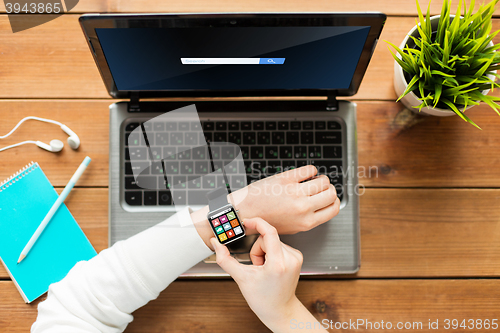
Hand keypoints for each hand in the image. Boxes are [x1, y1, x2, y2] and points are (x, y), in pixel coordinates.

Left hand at [191, 165, 339, 250]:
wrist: (245, 212)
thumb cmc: (266, 220)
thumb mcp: (292, 226)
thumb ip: (309, 218)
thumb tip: (322, 205)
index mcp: (307, 222)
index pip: (334, 208)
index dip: (334, 201)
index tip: (329, 198)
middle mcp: (303, 207)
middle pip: (332, 193)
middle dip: (329, 189)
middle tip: (321, 188)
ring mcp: (295, 192)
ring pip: (324, 180)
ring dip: (321, 178)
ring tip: (313, 180)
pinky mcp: (286, 179)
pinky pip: (310, 169)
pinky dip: (310, 170)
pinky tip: (305, 173)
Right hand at [211, 217, 326, 332]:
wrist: (279, 310)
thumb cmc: (263, 299)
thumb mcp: (241, 278)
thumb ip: (225, 259)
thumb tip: (216, 243)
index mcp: (278, 264)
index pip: (269, 232)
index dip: (256, 223)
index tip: (246, 222)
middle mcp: (291, 258)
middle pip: (267, 238)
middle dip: (257, 249)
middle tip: (256, 266)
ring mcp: (295, 257)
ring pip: (272, 240)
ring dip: (264, 251)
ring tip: (264, 269)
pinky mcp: (297, 256)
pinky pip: (279, 245)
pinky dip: (271, 253)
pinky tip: (270, 267)